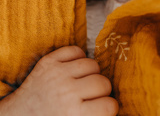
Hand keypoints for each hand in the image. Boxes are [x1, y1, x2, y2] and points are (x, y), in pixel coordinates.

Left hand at [0, 46, 117, 115]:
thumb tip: (112, 107)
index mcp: (74, 114)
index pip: (110, 105)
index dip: (109, 107)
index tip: (102, 108)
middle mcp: (67, 93)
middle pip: (103, 82)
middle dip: (101, 90)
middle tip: (92, 96)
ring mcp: (57, 74)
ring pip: (92, 64)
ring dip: (91, 73)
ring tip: (83, 81)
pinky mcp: (48, 62)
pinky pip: (75, 50)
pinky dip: (78, 57)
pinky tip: (74, 69)